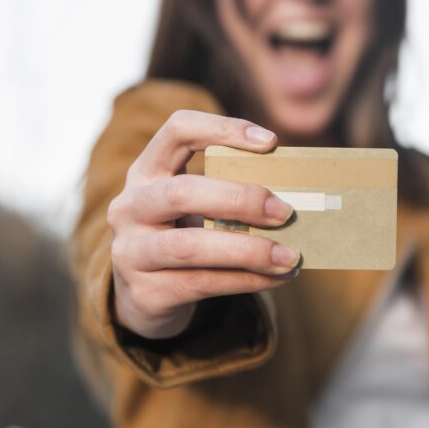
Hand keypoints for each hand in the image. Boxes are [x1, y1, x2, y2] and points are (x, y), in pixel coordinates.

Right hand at [106, 110, 298, 339]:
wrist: (147, 298)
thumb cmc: (185, 237)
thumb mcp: (196, 208)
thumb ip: (231, 194)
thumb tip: (298, 195)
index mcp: (146, 172)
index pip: (177, 130)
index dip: (222, 129)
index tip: (270, 142)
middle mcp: (130, 207)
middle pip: (182, 193)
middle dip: (240, 199)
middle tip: (285, 212)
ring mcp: (132, 252)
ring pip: (190, 247)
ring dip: (249, 251)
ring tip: (289, 257)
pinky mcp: (146, 292)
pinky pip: (202, 284)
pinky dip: (246, 280)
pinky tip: (276, 278)